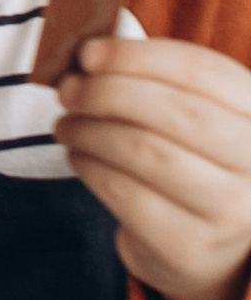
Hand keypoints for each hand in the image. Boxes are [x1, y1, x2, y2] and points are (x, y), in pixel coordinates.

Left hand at [58, 35, 250, 299]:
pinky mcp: (191, 247)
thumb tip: (90, 50)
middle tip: (68, 90)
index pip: (202, 71)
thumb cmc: (192, 161)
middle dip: (109, 93)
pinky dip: (90, 168)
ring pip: (146, 154)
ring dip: (91, 131)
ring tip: (66, 124)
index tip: (88, 52)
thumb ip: (153, 79)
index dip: (139, 56)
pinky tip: (79, 157)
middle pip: (176, 112)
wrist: (208, 249)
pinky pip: (126, 196)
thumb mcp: (191, 115)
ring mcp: (232, 211)